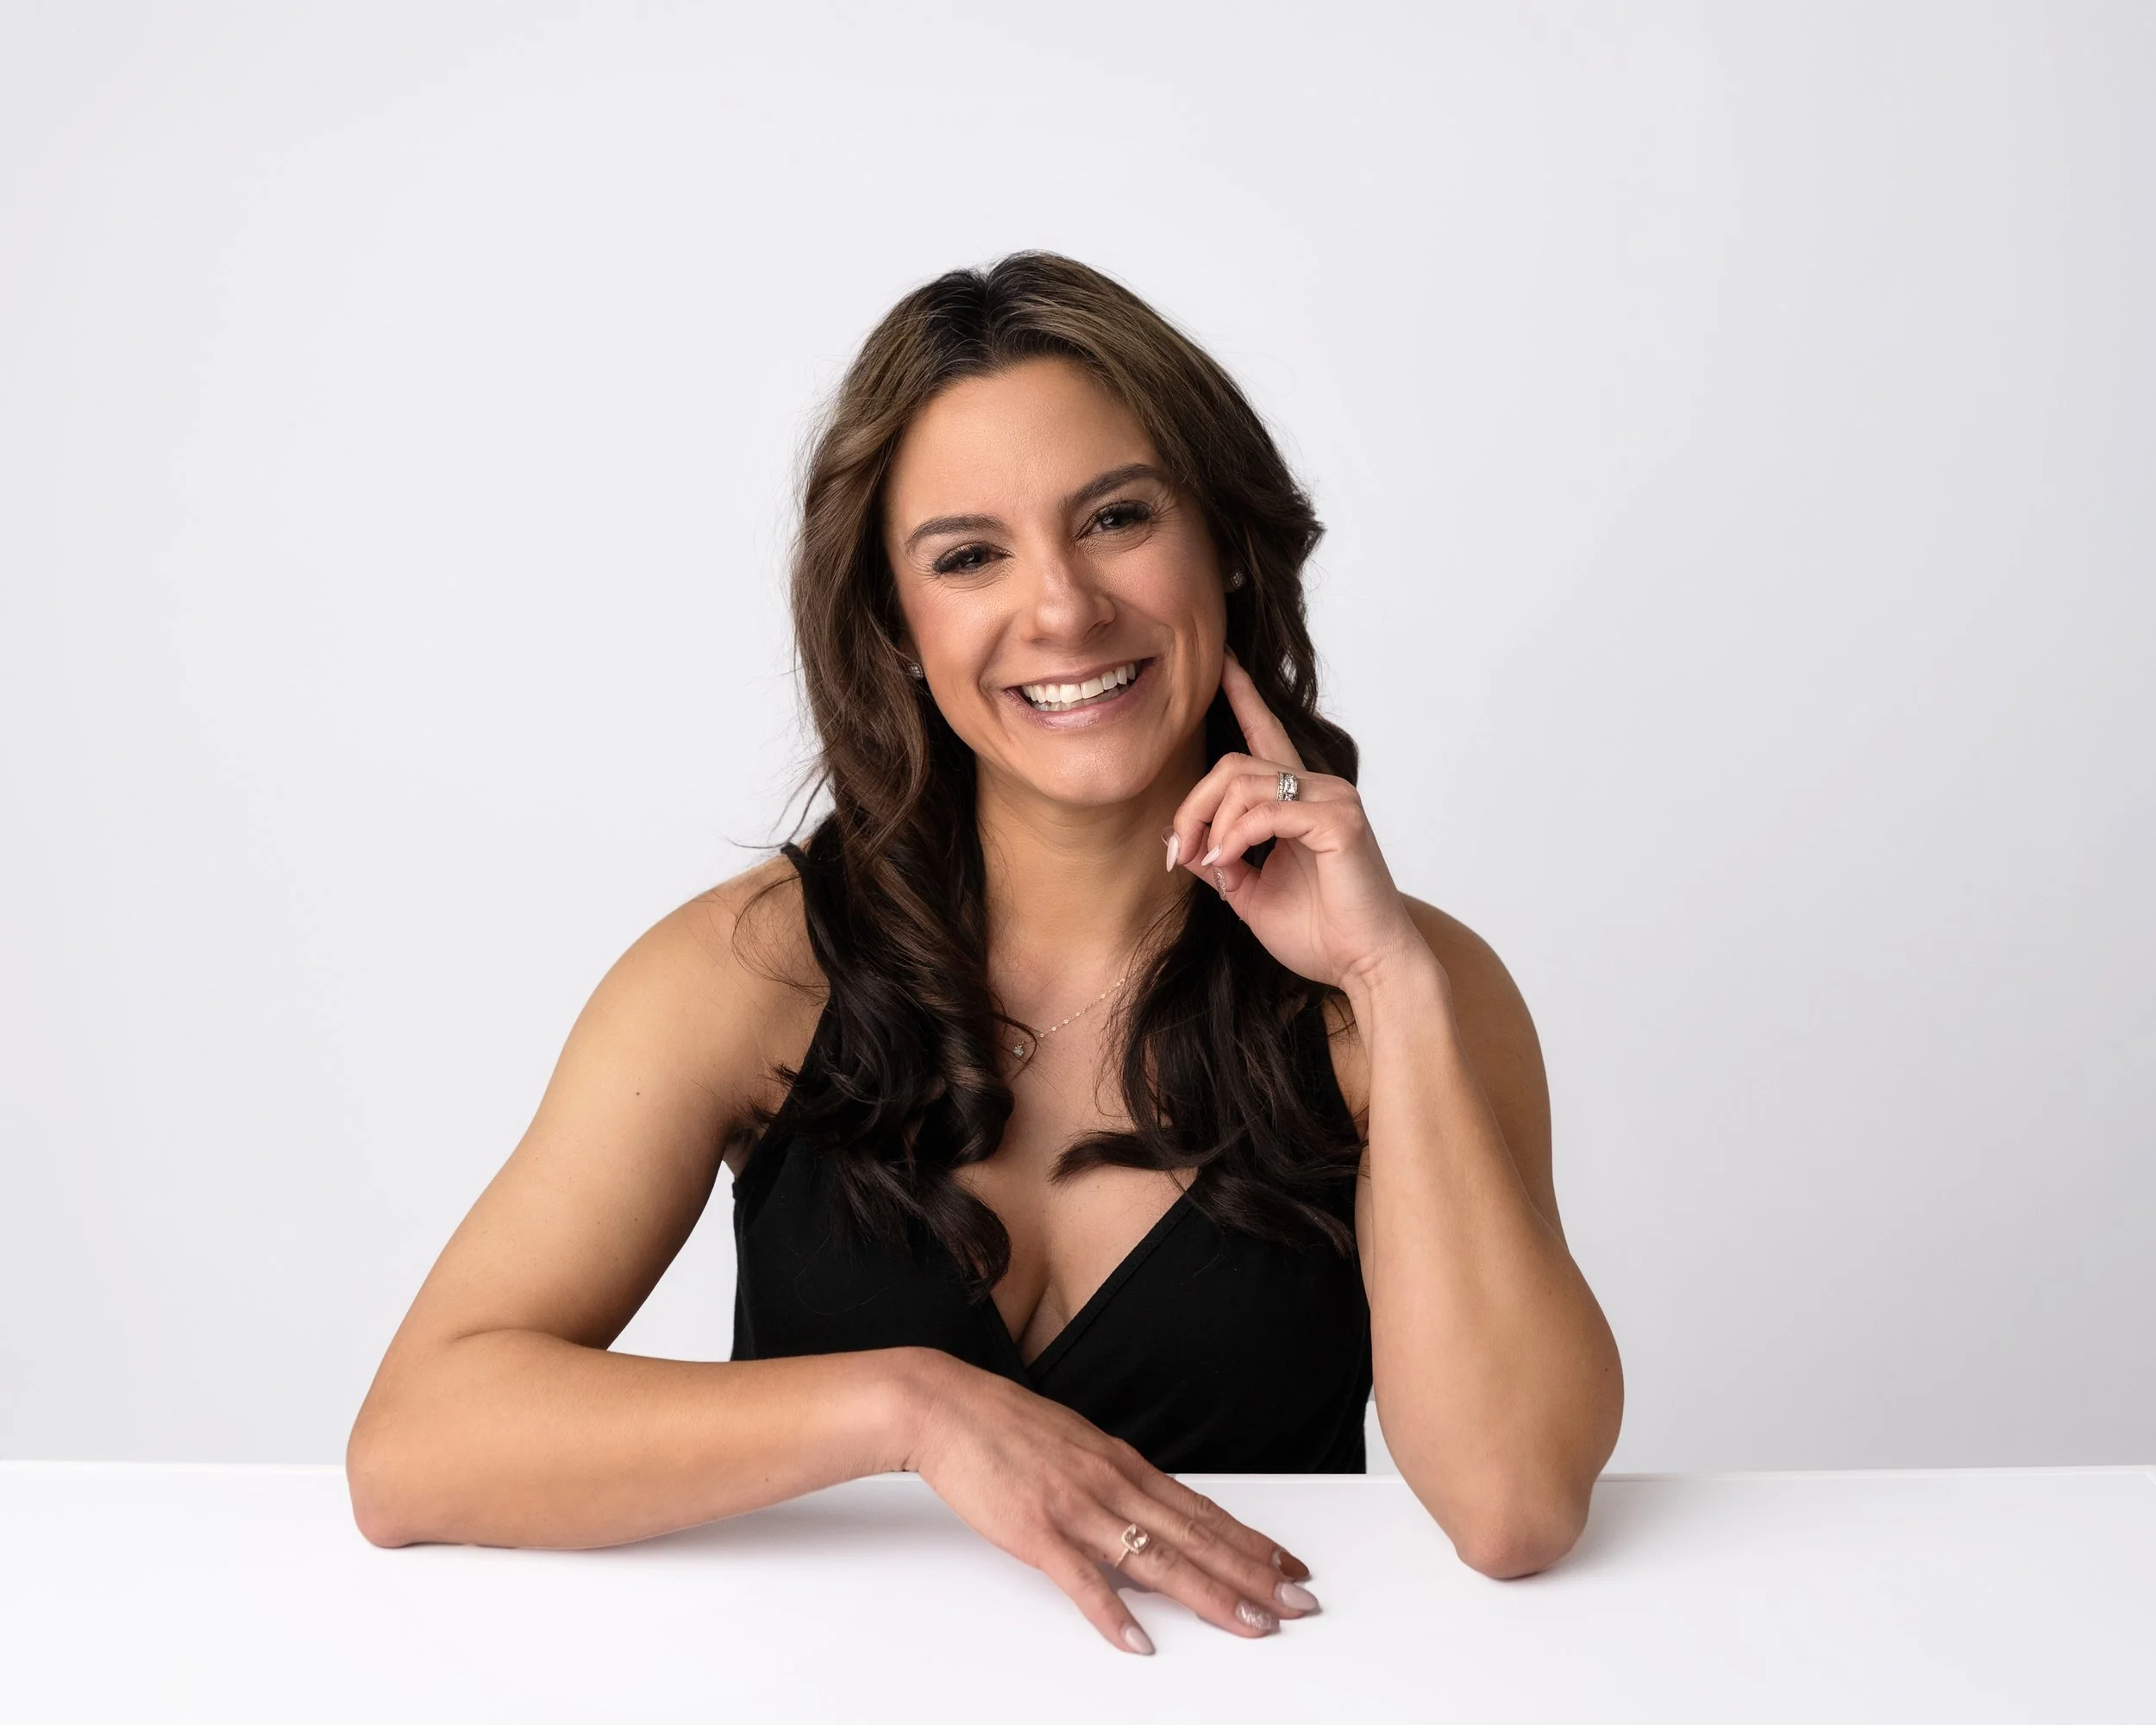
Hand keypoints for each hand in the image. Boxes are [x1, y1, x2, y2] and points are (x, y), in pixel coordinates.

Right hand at [903, 1352, 1319, 1653]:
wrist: (945, 1406)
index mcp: (1123, 1463)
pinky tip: (1140, 1641)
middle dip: (1253, 1574)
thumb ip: (1114, 1479)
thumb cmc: (1004, 1425)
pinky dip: (1114, 1613)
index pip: (1202, 1510)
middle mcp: (1111, 1484)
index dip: (1250, 1541)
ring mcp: (1076, 1508)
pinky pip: (1083, 1580)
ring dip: (1209, 1595)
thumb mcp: (1076, 1443)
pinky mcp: (1036, 1530)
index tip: (1287, 1566)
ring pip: (1158, 1559)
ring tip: (1251, 1623)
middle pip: (1196, 1537)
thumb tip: (1149, 1508)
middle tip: (1297, 1603)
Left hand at [1167, 649, 1424, 990]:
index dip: (1242, 696)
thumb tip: (1180, 842)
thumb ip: (1220, 861)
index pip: (1266, 734)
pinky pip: (1267, 811)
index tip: (1222, 660)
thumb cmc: (1321, 934)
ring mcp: (1333, 799)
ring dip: (1210, 825)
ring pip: (1244, 783)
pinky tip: (1226, 863)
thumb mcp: (1250, 894)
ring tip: (1207, 864)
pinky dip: (1236, 836)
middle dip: (1192, 806)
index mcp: (1301, 800)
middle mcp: (1320, 788)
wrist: (1367, 967)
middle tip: (1177, 851)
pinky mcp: (1340, 820)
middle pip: (1233, 765)